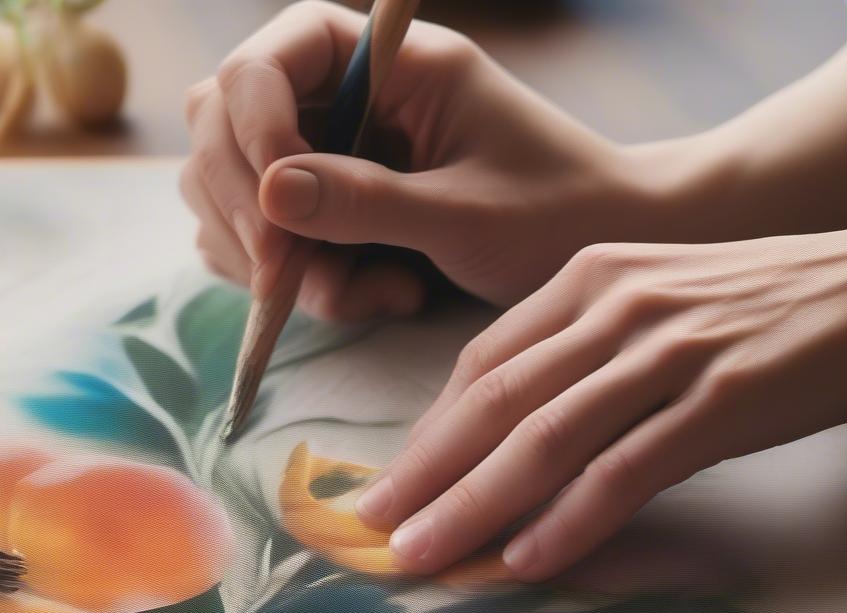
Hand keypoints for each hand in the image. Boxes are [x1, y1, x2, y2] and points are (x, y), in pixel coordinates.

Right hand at [179, 0, 653, 321]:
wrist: (598, 245)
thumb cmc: (555, 212)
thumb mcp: (466, 213)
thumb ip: (368, 200)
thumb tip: (270, 193)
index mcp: (388, 65)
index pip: (269, 58)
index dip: (253, 124)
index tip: (277, 203)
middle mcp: (351, 102)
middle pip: (226, 123)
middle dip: (247, 206)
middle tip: (289, 272)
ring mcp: (338, 157)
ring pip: (242, 195)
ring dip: (283, 261)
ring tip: (376, 297)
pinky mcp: (340, 212)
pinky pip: (279, 245)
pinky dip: (311, 285)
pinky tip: (383, 299)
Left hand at [354, 195, 846, 580]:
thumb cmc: (774, 299)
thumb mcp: (663, 302)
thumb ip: (592, 354)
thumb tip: (529, 438)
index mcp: (591, 278)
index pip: (484, 362)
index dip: (430, 430)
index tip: (392, 482)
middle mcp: (616, 307)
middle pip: (495, 401)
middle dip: (425, 473)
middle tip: (372, 530)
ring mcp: (670, 351)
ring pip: (546, 439)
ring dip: (475, 505)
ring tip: (424, 558)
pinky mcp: (725, 399)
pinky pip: (628, 468)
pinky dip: (573, 518)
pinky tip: (530, 560)